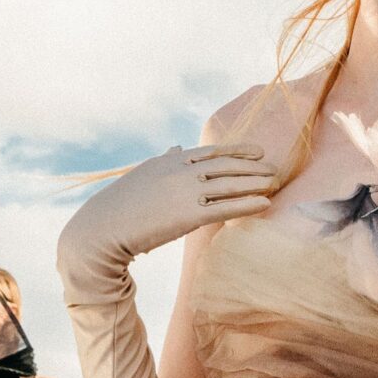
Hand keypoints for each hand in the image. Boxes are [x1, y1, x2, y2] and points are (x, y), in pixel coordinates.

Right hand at [60, 143, 273, 270]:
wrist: (102, 228)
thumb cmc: (121, 205)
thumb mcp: (144, 174)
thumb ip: (165, 161)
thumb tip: (177, 149)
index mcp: (172, 160)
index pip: (213, 151)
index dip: (239, 150)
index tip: (259, 151)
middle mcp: (182, 171)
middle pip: (228, 165)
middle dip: (254, 166)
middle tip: (275, 169)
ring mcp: (186, 191)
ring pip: (231, 184)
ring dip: (257, 182)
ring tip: (275, 183)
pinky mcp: (189, 215)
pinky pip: (227, 208)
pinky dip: (248, 204)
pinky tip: (265, 203)